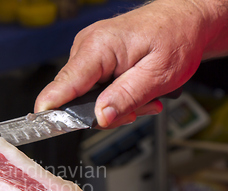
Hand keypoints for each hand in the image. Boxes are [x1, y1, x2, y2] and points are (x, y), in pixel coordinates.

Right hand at [34, 0, 227, 127]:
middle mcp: (86, 47)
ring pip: (85, 96)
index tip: (47, 129)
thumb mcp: (158, 75)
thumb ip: (126, 97)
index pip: (62, 86)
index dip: (52, 112)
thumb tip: (99, 117)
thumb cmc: (176, 37)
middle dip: (103, 112)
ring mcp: (87, 52)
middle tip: (137, 108)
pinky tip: (133, 89)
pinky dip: (113, 95)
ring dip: (113, 104)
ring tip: (142, 96)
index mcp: (97, 48)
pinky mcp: (93, 58)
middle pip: (73, 98)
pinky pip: (93, 88)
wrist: (185, 19)